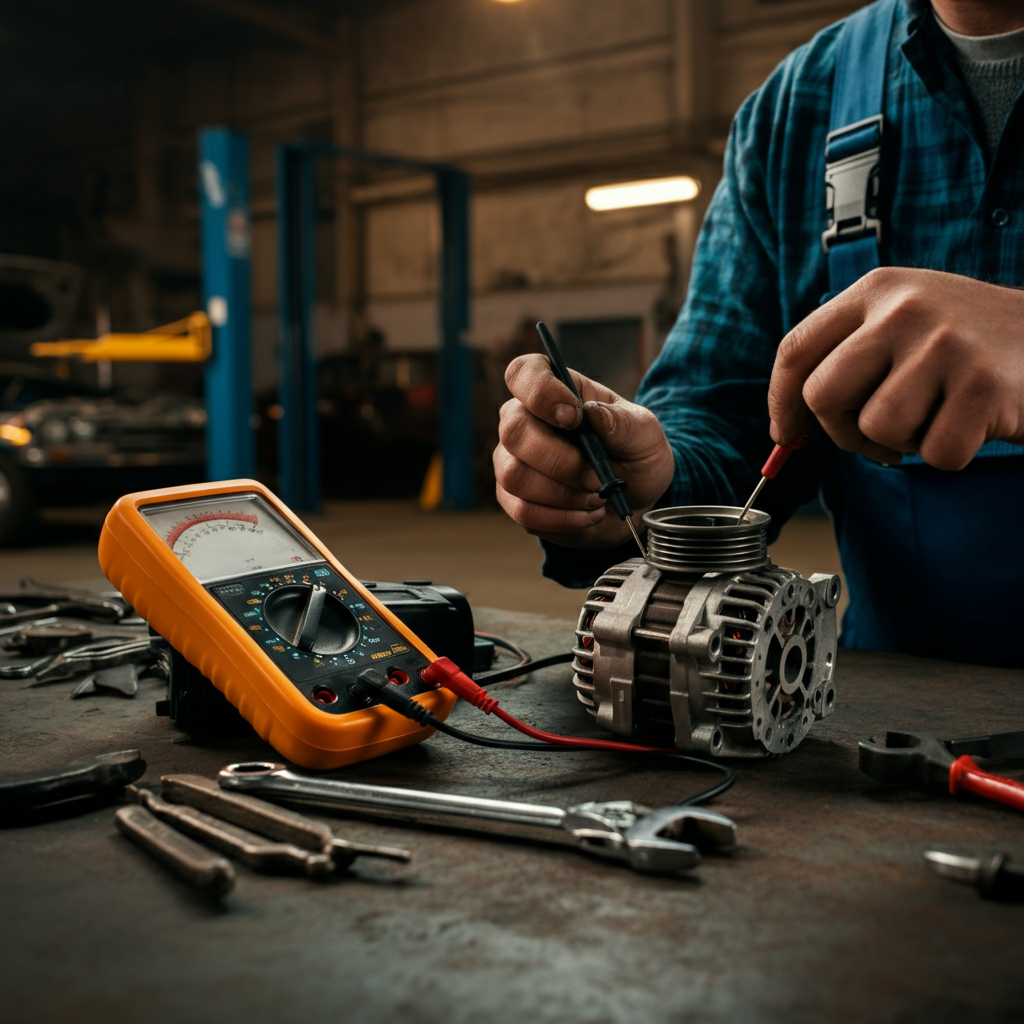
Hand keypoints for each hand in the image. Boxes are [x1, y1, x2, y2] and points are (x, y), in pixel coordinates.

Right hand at [493, 354, 674, 546]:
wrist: (633, 502)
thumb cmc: (635, 457)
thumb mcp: (644, 434)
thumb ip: (622, 422)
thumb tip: (592, 413)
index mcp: (556, 392)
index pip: (524, 373)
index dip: (540, 392)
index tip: (574, 418)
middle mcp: (525, 421)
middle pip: (514, 432)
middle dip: (560, 462)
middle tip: (596, 478)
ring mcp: (513, 460)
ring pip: (514, 476)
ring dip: (563, 494)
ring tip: (596, 498)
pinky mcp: (514, 498)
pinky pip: (522, 511)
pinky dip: (561, 518)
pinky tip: (586, 515)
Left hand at [768, 268, 1023, 468]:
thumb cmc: (968, 343)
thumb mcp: (904, 320)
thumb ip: (847, 354)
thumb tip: (788, 420)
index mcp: (877, 290)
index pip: (796, 349)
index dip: (780, 400)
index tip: (785, 433)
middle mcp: (905, 310)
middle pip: (822, 396)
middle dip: (842, 431)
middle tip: (877, 434)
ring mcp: (945, 345)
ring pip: (876, 429)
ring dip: (903, 441)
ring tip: (937, 415)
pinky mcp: (983, 386)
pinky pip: (933, 453)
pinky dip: (951, 453)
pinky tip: (973, 423)